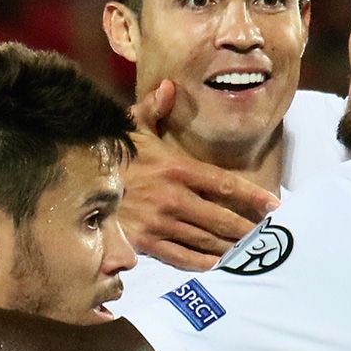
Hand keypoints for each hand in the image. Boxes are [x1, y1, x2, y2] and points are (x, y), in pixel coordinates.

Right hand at [120, 79, 280, 269]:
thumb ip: (154, 108)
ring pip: (205, 239)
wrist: (77, 183)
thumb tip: (170, 87)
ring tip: (247, 251)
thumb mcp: (131, 127)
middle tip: (264, 235)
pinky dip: (202, 262)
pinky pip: (181, 257)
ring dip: (229, 246)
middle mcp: (173, 198)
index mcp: (176, 168)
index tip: (274, 205)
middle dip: (246, 228)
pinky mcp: (145, 243)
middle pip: (221, 217)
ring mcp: (160, 223)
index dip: (252, 196)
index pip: (224, 184)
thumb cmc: (110, 155)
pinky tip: (217, 263)